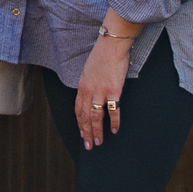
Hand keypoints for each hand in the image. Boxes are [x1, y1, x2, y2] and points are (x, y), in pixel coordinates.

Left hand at [75, 12, 138, 148]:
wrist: (111, 45)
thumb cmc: (102, 56)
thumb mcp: (89, 71)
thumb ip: (88, 84)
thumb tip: (91, 95)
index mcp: (82, 86)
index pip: (78, 109)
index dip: (80, 123)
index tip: (82, 134)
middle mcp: (89, 91)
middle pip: (85, 116)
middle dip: (86, 132)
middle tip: (89, 145)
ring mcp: (100, 91)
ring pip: (95, 117)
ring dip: (97, 131)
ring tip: (99, 142)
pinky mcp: (113, 91)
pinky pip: (112, 111)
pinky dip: (113, 123)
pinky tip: (114, 130)